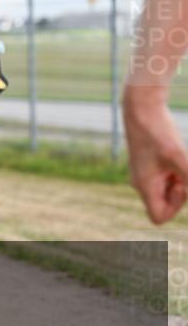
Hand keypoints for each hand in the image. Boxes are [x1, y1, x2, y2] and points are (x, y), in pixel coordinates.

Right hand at [123, 88, 187, 223]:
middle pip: (164, 204)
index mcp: (145, 185)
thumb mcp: (179, 158)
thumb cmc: (158, 132)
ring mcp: (144, 174)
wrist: (141, 109)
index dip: (175, 208)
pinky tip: (177, 157)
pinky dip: (176, 173)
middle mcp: (142, 183)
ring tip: (180, 161)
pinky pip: (164, 179)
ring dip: (179, 181)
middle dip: (181, 192)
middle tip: (183, 171)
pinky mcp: (149, 165)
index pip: (158, 216)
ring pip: (166, 191)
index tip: (181, 185)